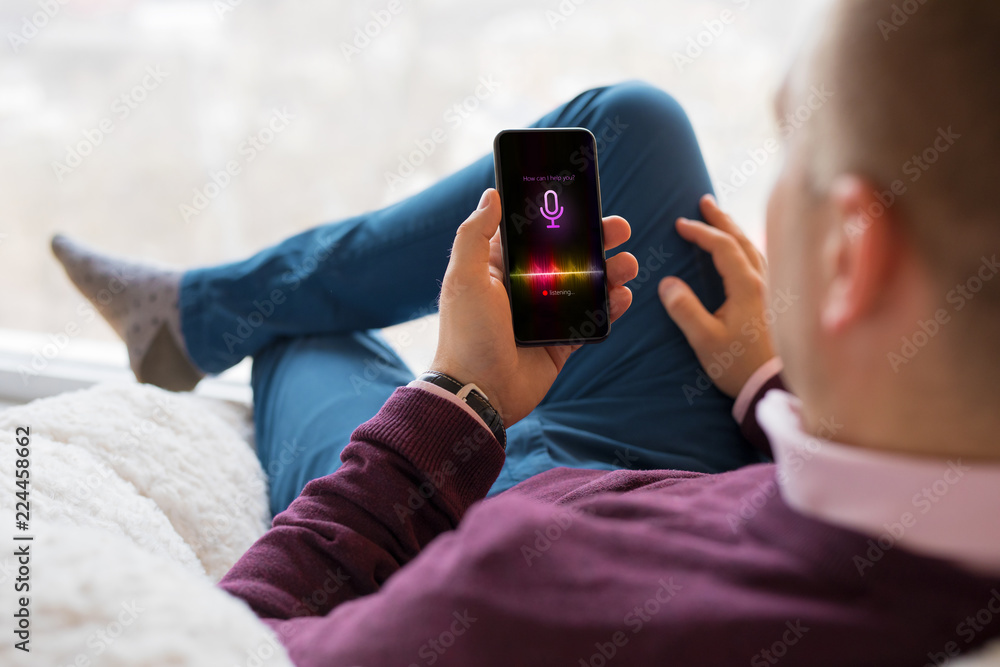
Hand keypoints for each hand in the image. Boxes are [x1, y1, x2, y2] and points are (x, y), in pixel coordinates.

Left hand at [430, 188, 638, 426]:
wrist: (479, 393)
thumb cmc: (466, 335)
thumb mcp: (463, 278)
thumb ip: (475, 234)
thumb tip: (491, 194)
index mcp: (501, 268)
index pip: (537, 234)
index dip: (562, 217)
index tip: (586, 203)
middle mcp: (526, 288)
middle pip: (570, 256)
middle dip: (599, 240)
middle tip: (622, 229)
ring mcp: (547, 315)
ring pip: (588, 285)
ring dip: (613, 271)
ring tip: (628, 265)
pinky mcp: (562, 342)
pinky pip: (593, 319)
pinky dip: (612, 307)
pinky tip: (624, 296)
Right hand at [658, 194, 776, 397]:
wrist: (776, 386)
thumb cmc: (740, 365)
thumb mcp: (705, 340)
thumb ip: (685, 310)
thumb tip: (667, 283)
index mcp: (747, 286)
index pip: (722, 247)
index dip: (700, 232)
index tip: (679, 224)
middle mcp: (765, 281)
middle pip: (742, 240)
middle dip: (722, 220)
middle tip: (705, 202)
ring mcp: (774, 290)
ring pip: (755, 249)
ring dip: (736, 231)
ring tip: (722, 221)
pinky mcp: (777, 302)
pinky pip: (761, 262)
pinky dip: (746, 248)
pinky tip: (743, 253)